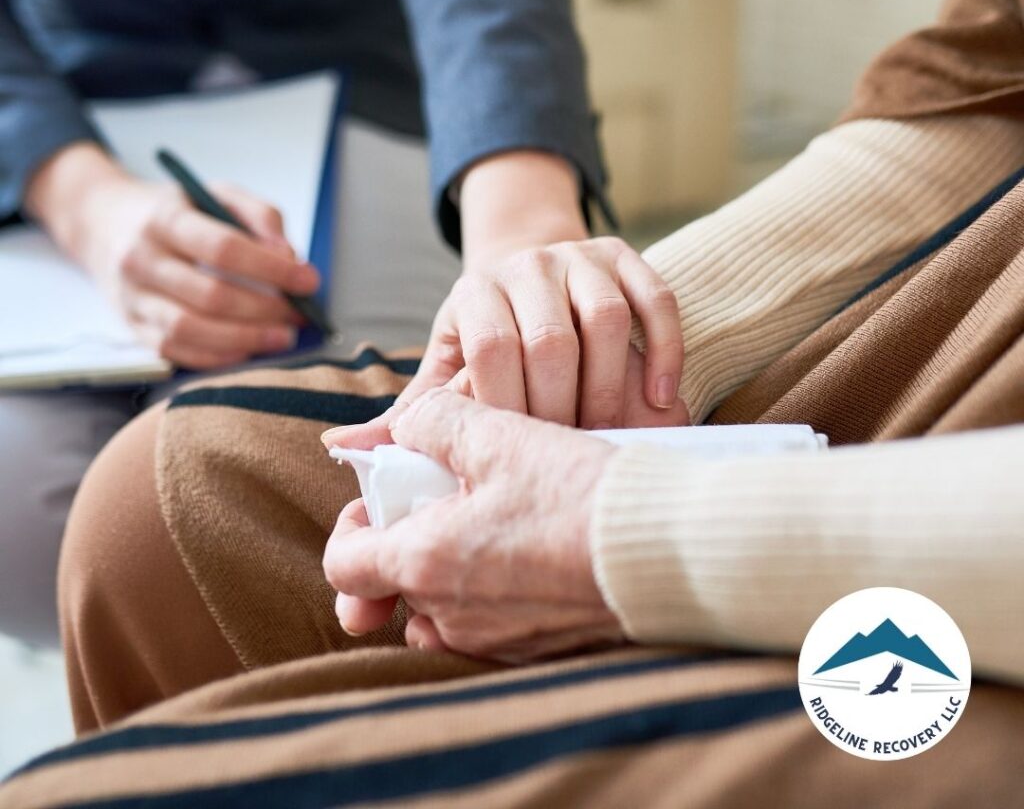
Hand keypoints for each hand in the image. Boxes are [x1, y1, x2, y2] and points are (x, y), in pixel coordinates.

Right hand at [27, 143, 319, 368]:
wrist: (104, 223)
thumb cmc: (175, 211)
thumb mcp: (216, 194)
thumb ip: (260, 216)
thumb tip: (289, 255)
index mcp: (165, 219)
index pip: (223, 248)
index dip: (272, 269)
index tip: (309, 280)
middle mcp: (142, 259)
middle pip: (210, 295)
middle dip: (265, 310)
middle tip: (299, 315)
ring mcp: (132, 297)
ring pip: (190, 330)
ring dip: (245, 339)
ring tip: (282, 337)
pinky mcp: (131, 327)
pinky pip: (175, 352)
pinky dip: (218, 357)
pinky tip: (248, 349)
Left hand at [322, 236, 688, 451]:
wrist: (532, 273)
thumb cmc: (488, 341)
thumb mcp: (446, 368)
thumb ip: (409, 412)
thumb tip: (342, 449)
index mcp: (473, 293)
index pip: (491, 350)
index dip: (506, 409)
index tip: (516, 461)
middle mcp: (526, 266)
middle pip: (551, 339)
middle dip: (561, 408)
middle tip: (566, 460)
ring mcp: (580, 257)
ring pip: (606, 319)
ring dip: (611, 386)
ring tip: (608, 438)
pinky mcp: (625, 256)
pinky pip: (655, 298)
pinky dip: (663, 349)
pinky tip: (660, 399)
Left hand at [323, 388, 625, 662]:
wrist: (668, 551)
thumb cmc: (578, 494)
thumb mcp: (500, 436)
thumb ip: (435, 422)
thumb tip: (407, 424)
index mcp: (427, 564)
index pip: (345, 565)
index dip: (353, 524)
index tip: (387, 497)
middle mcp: (453, 617)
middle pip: (399, 582)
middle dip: (414, 537)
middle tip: (452, 495)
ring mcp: (498, 641)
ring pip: (446, 605)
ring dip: (455, 564)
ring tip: (497, 516)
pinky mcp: (540, 649)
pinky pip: (493, 623)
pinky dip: (496, 587)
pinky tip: (533, 547)